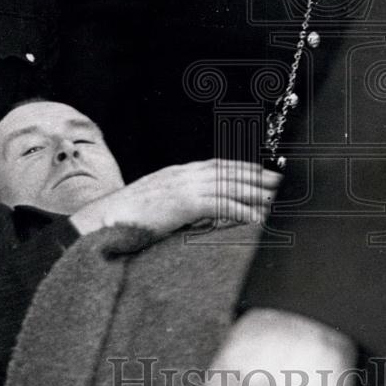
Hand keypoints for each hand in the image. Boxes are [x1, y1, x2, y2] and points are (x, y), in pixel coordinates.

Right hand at [70, 160, 280, 239]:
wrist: (102, 220)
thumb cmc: (126, 219)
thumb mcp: (157, 205)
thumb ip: (178, 204)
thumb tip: (198, 213)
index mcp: (178, 174)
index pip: (218, 166)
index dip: (244, 169)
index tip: (265, 173)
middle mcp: (183, 175)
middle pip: (229, 171)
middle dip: (258, 176)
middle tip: (283, 182)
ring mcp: (183, 186)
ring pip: (229, 185)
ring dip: (256, 191)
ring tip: (278, 198)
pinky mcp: (182, 203)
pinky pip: (220, 204)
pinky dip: (241, 210)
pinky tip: (257, 218)